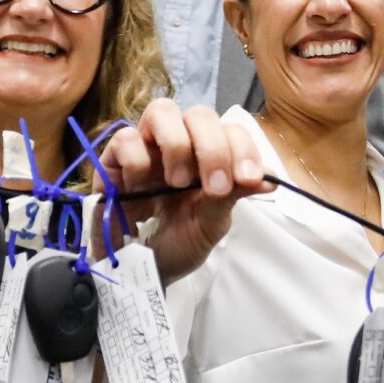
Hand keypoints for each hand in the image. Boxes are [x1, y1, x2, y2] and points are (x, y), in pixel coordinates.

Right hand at [97, 99, 268, 281]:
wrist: (140, 271)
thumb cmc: (178, 245)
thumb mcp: (211, 224)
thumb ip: (232, 197)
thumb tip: (269, 179)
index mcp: (208, 157)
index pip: (230, 132)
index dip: (243, 149)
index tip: (249, 179)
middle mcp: (179, 144)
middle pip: (199, 115)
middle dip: (213, 148)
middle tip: (215, 187)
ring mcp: (146, 148)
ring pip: (162, 111)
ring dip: (177, 145)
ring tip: (176, 184)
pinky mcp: (114, 159)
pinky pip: (126, 138)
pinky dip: (138, 160)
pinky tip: (139, 188)